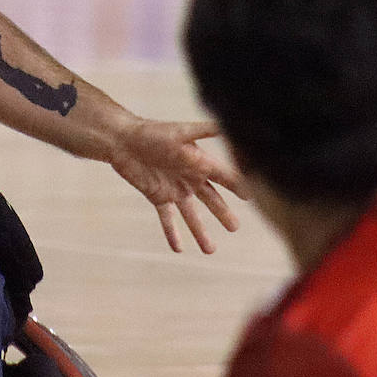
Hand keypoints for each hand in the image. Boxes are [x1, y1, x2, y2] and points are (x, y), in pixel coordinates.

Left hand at [108, 118, 246, 253]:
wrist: (122, 140)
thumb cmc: (153, 132)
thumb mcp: (181, 132)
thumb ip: (206, 131)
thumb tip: (229, 124)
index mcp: (199, 161)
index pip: (223, 177)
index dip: (238, 186)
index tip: (254, 197)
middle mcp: (189, 176)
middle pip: (211, 199)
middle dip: (222, 213)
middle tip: (235, 227)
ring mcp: (174, 188)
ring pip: (191, 214)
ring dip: (200, 232)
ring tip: (210, 251)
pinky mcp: (157, 196)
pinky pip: (167, 218)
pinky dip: (172, 233)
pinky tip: (178, 249)